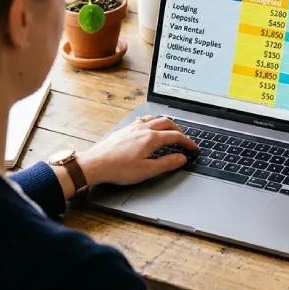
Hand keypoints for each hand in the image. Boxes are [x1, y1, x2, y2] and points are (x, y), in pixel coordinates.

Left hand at [77, 116, 195, 186]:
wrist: (96, 164)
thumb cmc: (119, 169)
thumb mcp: (147, 170)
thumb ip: (167, 163)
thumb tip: (181, 158)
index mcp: (151, 138)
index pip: (175, 136)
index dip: (187, 142)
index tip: (193, 148)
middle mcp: (143, 129)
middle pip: (167, 123)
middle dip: (179, 130)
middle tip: (184, 140)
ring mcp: (133, 127)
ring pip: (155, 119)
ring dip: (166, 124)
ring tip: (170, 132)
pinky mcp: (125, 130)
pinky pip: (143, 120)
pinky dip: (153, 122)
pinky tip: (150, 129)